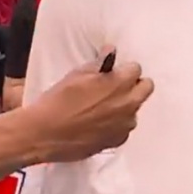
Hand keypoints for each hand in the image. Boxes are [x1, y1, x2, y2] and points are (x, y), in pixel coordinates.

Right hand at [29, 58, 153, 162]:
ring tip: (103, 107)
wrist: (46, 133)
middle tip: (115, 86)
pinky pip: (124, 127)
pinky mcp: (118, 141)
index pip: (136, 68)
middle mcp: (129, 104)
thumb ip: (100, 64)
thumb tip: (111, 52)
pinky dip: (116, 124)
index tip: (113, 72)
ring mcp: (125, 125)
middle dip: (134, 84)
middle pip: (146, 88)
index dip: (123, 69)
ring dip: (125, 105)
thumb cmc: (60, 100)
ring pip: (135, 109)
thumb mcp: (77, 74)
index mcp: (120, 83)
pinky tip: (98, 123)